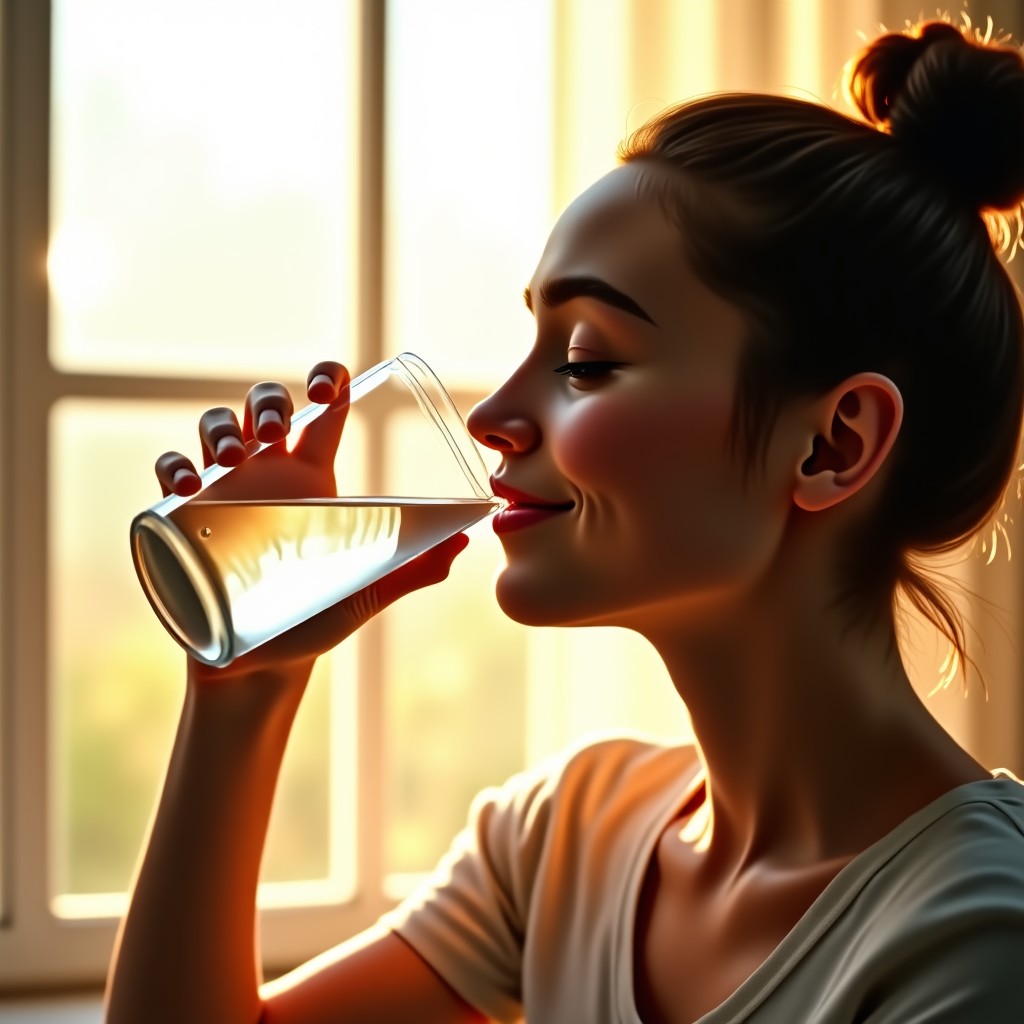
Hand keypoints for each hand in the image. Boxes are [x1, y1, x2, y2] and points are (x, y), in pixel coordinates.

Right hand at [154, 361, 469, 680]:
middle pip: (264, 405)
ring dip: (222, 427)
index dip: (326, 379)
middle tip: (280, 430)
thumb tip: (465, 541)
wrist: (262, 668)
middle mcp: (269, 474)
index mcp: (314, 477)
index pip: (323, 410)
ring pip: (216, 426)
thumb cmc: (316, 622)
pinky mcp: (184, 516)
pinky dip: (173, 465)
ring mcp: (224, 490)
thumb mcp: (366, 592)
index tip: (330, 390)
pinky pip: (171, 471)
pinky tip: (187, 484)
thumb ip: (413, 568)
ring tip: (233, 459)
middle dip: (269, 401)